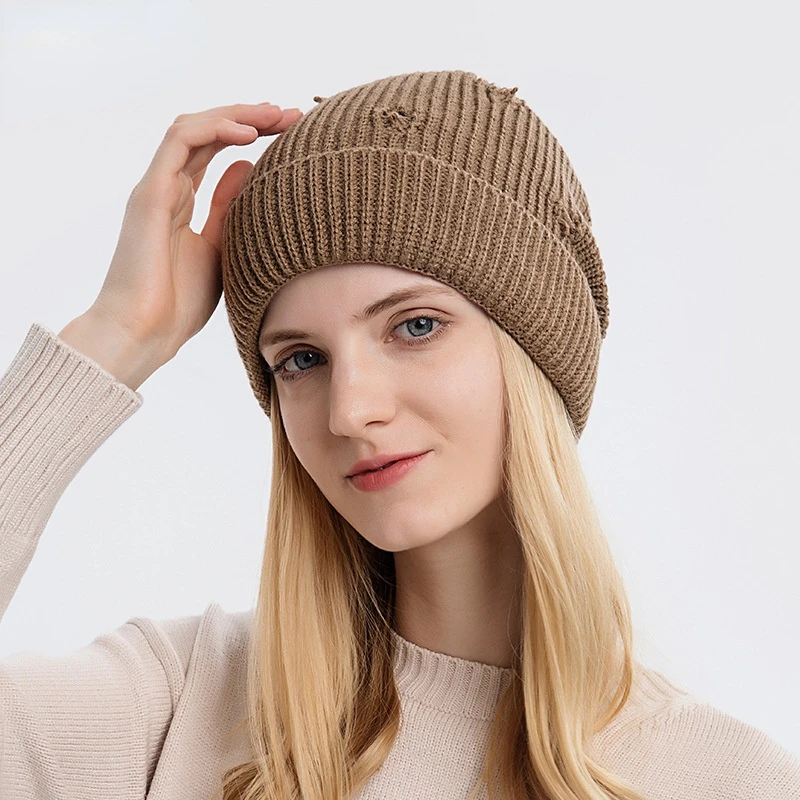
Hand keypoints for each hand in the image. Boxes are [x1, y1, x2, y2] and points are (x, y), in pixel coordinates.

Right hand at [89, 101, 302, 362]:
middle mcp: (166, 188)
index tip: (292, 130)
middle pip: (208, 133)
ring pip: (193, 128)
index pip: (215, 150)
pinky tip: (248, 133)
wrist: (145, 333)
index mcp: (181, 201)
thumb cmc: (179, 303)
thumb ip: (229, 208)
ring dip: (236, 115)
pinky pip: (179, 143)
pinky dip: (214, 130)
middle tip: (292, 114)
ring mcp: (156, 188)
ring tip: (275, 114)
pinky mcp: (149, 195)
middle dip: (251, 117)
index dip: (251, 133)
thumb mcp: (220, 249)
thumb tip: (250, 168)